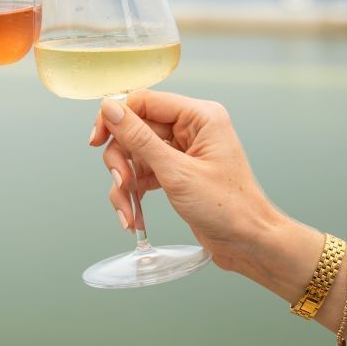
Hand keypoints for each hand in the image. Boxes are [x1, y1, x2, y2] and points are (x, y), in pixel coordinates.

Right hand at [91, 90, 282, 269]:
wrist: (250, 244)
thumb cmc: (229, 208)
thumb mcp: (177, 172)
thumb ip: (140, 139)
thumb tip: (110, 108)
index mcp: (200, 116)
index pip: (144, 101)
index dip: (115, 118)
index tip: (96, 140)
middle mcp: (191, 128)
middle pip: (135, 130)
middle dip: (122, 160)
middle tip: (120, 183)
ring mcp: (183, 151)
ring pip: (135, 155)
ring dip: (125, 183)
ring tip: (128, 211)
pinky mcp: (176, 172)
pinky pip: (143, 173)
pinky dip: (134, 193)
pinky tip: (134, 217)